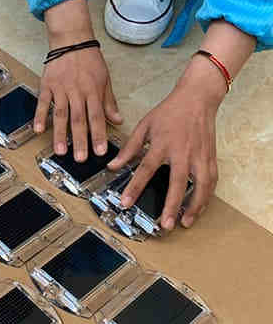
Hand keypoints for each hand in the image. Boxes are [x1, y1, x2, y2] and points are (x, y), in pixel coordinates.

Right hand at [34, 0, 121, 159]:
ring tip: (61, 151)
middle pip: (79, 119)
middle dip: (80, 140)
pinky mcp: (47, 85)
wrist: (71, 38)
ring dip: (60, 134)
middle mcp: (78, 91)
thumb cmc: (89, 60)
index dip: (98, 135)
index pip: (97, 117)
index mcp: (93, 91)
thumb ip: (109, 102)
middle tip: (81, 159)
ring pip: (61, 114)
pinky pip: (43, 102)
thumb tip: (117, 121)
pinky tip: (38, 130)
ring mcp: (61, 89)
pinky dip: (40, 115)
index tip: (100, 152)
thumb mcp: (105, 79)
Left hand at [108, 57, 225, 228]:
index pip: (145, 170)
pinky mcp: (211, 157)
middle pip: (177, 183)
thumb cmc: (169, 112)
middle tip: (164, 225)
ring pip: (200, 186)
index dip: (134, 187)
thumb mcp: (144, 126)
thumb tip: (112, 166)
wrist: (197, 98)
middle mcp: (183, 152)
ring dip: (193, 207)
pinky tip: (198, 209)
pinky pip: (211, 181)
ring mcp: (199, 156)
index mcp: (163, 144)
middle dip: (171, 206)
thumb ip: (129, 149)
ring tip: (184, 223)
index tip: (126, 203)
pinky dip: (206, 197)